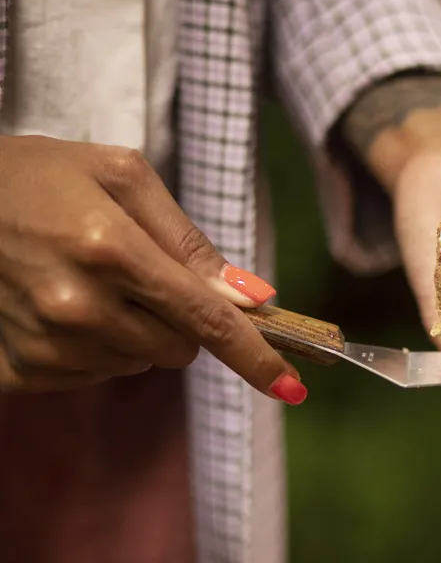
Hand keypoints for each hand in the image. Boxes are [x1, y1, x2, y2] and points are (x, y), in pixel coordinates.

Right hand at [0, 136, 305, 400]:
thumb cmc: (41, 175)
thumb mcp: (121, 176)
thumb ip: (190, 239)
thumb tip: (251, 297)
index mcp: (110, 251)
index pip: (206, 321)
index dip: (255, 356)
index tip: (292, 387)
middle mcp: (78, 308)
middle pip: (180, 349)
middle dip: (178, 318)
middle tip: (135, 272)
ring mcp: (46, 345)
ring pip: (140, 363)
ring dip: (133, 330)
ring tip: (87, 281)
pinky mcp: (21, 369)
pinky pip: (95, 375)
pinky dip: (94, 347)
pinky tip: (58, 303)